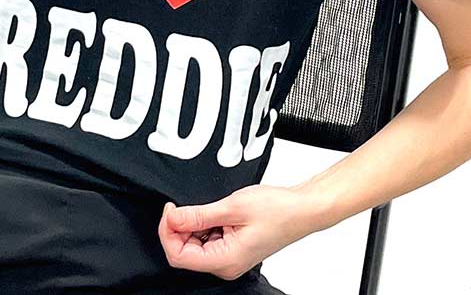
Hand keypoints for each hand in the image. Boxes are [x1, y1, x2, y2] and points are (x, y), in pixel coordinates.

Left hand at [157, 184, 317, 280]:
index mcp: (224, 261)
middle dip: (178, 228)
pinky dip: (204, 224)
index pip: (178, 256)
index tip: (171, 210)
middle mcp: (225, 265)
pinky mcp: (232, 248)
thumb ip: (198, 215)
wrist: (302, 209)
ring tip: (209, 207)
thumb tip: (172, 217)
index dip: (168, 232)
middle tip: (183, 205)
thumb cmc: (277, 210)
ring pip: (194, 245)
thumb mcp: (232, 207)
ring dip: (192, 225)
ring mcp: (229, 258)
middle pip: (183, 252)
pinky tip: (216, 212)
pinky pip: (206, 240)